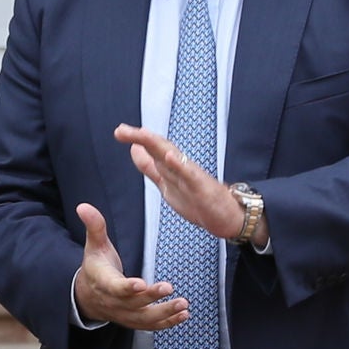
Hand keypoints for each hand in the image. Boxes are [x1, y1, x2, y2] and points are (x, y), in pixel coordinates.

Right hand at [71, 203, 188, 333]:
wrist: (87, 296)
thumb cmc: (95, 268)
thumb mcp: (94, 245)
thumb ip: (94, 226)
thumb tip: (84, 207)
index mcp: (103, 282)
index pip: (115, 287)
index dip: (127, 287)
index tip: (140, 284)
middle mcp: (114, 301)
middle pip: (133, 303)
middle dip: (152, 297)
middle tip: (169, 288)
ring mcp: (124, 314)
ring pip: (144, 318)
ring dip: (165, 313)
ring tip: (183, 305)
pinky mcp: (134, 320)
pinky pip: (151, 325)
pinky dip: (168, 322)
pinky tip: (183, 315)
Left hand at [111, 124, 251, 241]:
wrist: (228, 218)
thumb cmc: (200, 200)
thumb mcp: (167, 184)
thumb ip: (151, 167)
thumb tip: (134, 149)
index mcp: (171, 168)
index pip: (153, 150)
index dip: (137, 140)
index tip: (120, 131)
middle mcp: (181, 168)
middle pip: (160, 149)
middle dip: (141, 138)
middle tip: (121, 130)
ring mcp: (193, 177)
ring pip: (173, 158)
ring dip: (158, 145)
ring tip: (142, 135)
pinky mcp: (203, 189)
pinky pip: (190, 175)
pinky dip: (180, 165)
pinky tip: (170, 156)